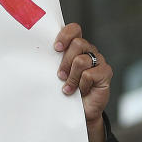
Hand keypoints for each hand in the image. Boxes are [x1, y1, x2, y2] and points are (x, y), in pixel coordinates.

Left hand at [54, 23, 112, 141]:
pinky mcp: (106, 72)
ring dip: (72, 77)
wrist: (80, 111)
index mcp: (77, 47)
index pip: (75, 30)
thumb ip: (52, 62)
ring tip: (68, 87)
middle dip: (65, 61)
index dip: (66, 35)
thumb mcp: (56, 74)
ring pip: (81, 60)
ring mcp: (99, 61)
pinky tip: (80, 91)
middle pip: (78, 43)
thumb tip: (36, 55)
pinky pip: (90, 74)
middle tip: (60, 76)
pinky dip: (82, 85)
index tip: (56, 48)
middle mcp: (89, 51)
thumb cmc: (66, 90)